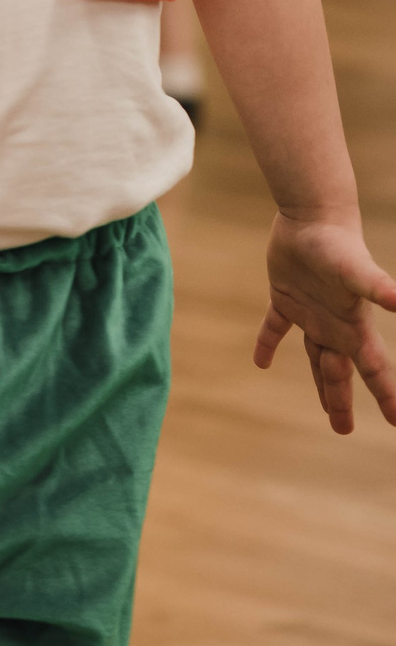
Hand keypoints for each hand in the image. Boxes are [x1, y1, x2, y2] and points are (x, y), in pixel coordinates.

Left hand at [254, 210, 395, 431]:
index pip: (373, 369)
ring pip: (315, 357)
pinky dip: (268, 344)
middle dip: (341, 401)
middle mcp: (335, 325)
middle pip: (340, 372)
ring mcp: (311, 313)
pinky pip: (276, 328)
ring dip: (319, 382)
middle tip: (343, 430)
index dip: (386, 395)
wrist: (313, 216)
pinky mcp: (285, 298)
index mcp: (353, 326)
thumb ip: (376, 287)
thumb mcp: (356, 270)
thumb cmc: (336, 244)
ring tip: (324, 409)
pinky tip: (261, 362)